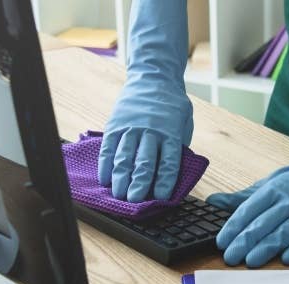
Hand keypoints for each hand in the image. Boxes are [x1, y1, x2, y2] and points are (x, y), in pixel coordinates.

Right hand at [98, 0, 191, 201]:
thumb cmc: (171, 104)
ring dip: (120, 178)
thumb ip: (178, 145)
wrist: (152, 76)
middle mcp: (150, 131)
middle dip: (138, 184)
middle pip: (143, 162)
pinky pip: (108, 148)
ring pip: (124, 157)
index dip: (164, 181)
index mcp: (170, 132)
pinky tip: (105, 179)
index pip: (168, 161)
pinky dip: (105, 165)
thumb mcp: (183, 122)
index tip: (160, 197)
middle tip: (134, 201)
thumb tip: (171, 172)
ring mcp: (130, 127)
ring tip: (118, 195)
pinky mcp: (115, 125)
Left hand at [206, 167, 288, 266]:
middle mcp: (287, 202)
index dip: (233, 227)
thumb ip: (240, 198)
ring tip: (251, 261)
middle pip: (262, 224)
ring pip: (283, 233)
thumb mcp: (266, 186)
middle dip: (244, 242)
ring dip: (266, 248)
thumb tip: (212, 202)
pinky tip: (287, 259)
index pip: (248, 211)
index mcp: (271, 191)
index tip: (221, 242)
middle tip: (230, 257)